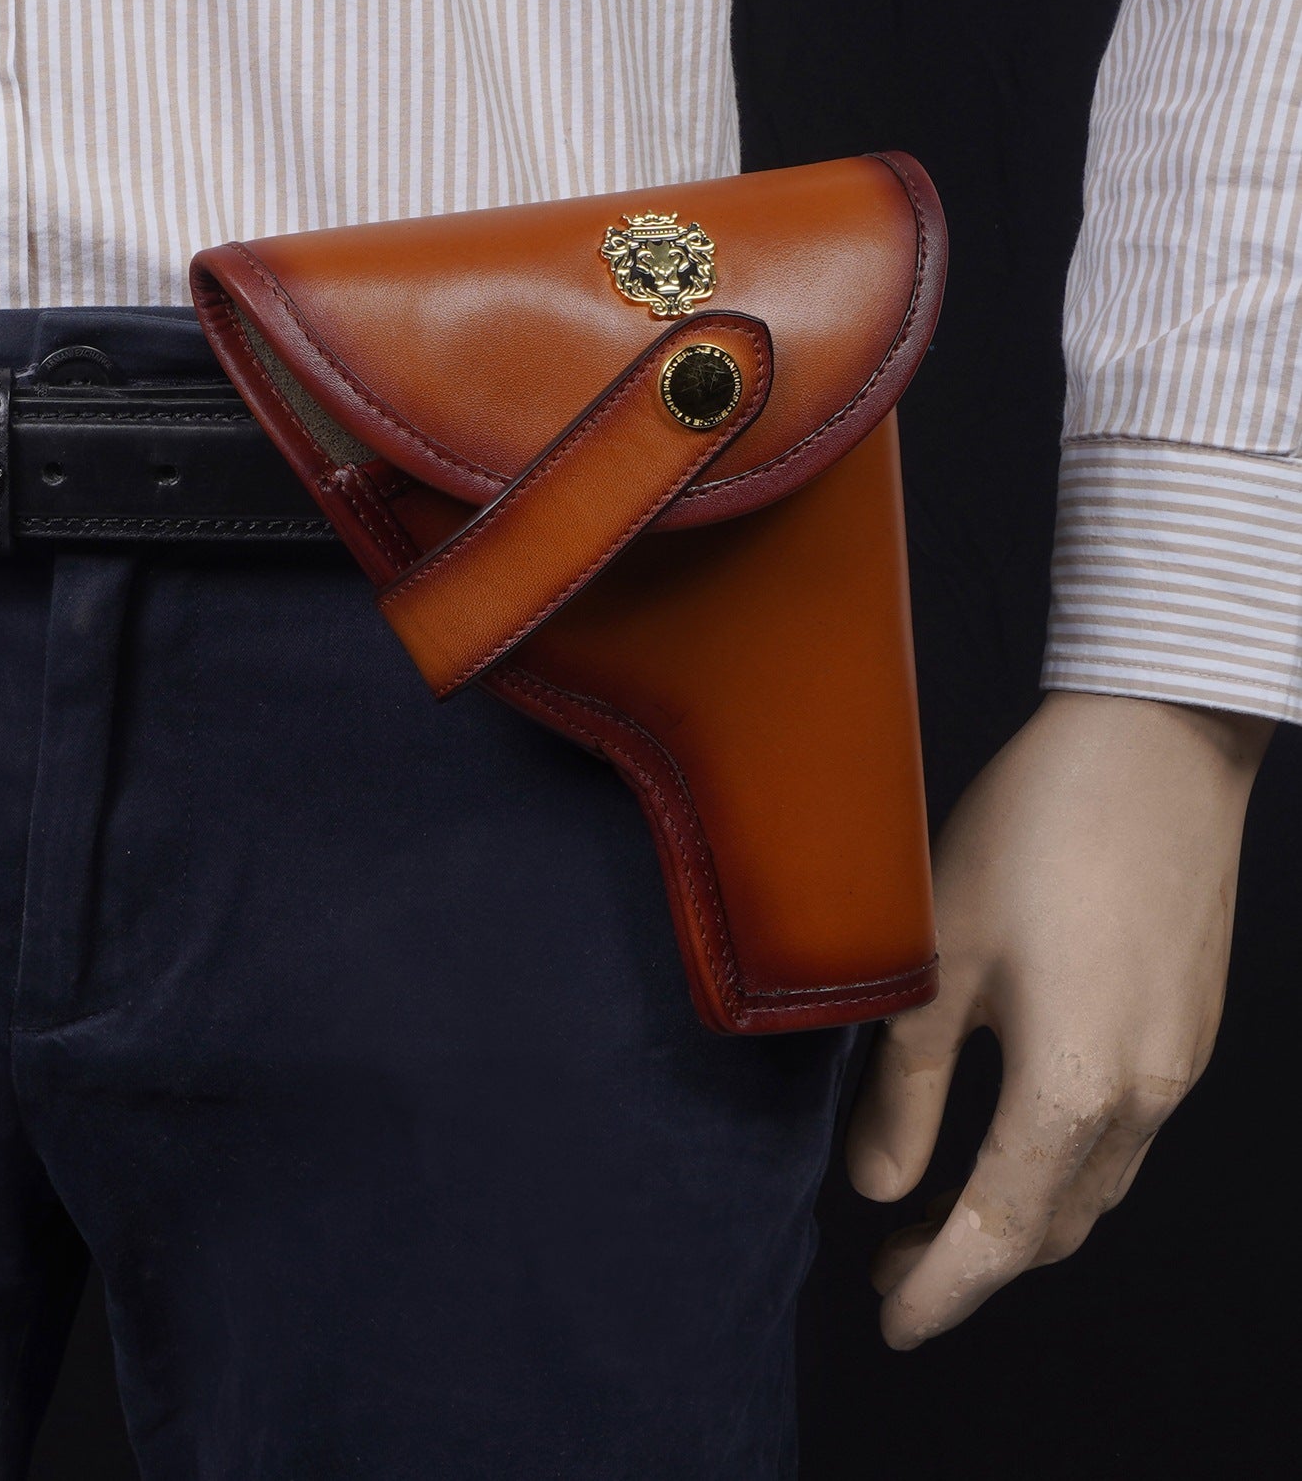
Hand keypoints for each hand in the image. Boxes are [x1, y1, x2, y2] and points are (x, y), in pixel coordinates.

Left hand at [844, 689, 1272, 1349]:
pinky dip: (1061, 1167)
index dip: (939, 1291)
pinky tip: (1016, 1139)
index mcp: (1074, 1090)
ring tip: (942, 1214)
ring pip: (1093, 1188)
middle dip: (971, 1262)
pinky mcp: (1189, 1027)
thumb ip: (908, 1086)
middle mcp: (1143, 1097)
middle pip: (1053, 1225)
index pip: (995, 1235)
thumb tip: (876, 1185)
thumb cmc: (1032, 837)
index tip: (890, 1322)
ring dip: (1019, 1218)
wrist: (1154, 745)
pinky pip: (1123, 1137)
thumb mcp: (941, 961)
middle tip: (895, 1263)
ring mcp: (1178, 1064)